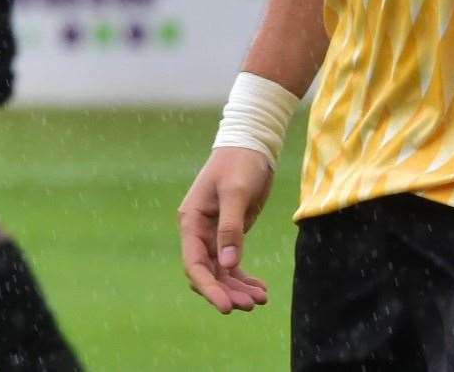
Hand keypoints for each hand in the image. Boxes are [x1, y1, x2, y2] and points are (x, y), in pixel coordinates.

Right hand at [178, 147, 274, 313]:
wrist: (252, 146)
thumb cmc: (240, 163)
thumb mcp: (235, 192)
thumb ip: (230, 228)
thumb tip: (227, 264)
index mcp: (192, 221)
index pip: (194, 264)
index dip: (208, 288)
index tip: (226, 307)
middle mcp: (199, 232)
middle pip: (208, 273)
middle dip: (227, 291)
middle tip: (251, 305)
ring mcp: (214, 235)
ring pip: (222, 272)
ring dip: (238, 288)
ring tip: (261, 300)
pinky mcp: (231, 234)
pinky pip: (233, 264)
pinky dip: (245, 278)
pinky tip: (261, 289)